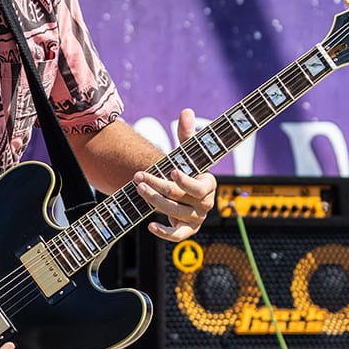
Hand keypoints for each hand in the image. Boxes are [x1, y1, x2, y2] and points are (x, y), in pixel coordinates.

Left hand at [136, 108, 217, 241]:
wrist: (185, 192)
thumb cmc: (187, 170)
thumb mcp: (187, 153)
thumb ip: (186, 135)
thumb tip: (186, 111)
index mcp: (209, 184)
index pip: (198, 187)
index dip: (185, 180)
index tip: (172, 171)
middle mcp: (206, 203)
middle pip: (179, 197)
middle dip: (158, 185)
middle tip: (139, 176)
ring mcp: (196, 218)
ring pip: (174, 212)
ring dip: (154, 201)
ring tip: (139, 189)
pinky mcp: (187, 231)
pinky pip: (177, 237)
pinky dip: (164, 233)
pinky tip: (150, 225)